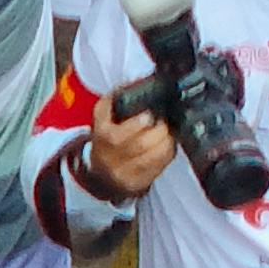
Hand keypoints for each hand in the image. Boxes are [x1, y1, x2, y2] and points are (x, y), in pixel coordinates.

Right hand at [69, 100, 183, 202]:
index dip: (137, 124)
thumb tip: (135, 82)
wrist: (99, 171)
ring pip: (151, 160)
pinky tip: (168, 147)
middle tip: (165, 123)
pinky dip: (166, 156)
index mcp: (101, 136)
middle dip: (159, 131)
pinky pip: (156, 171)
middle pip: (139, 146)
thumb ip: (115, 97)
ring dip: (166, 143)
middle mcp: (110, 158)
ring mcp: (122, 174)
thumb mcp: (103, 115)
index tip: (149, 114)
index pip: (117, 134)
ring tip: (169, 134)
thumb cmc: (105, 137)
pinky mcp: (135, 185)